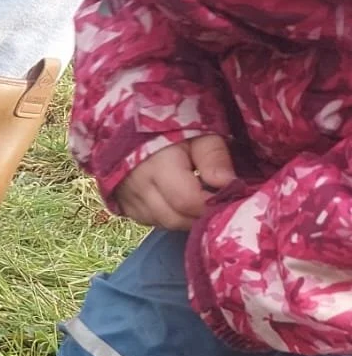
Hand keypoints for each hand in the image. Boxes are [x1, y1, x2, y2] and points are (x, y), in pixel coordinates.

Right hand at [113, 136, 235, 229]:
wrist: (137, 131)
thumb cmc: (174, 132)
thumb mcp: (200, 136)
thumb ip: (214, 157)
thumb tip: (229, 184)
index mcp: (158, 166)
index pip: (188, 201)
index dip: (212, 204)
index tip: (226, 196)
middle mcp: (139, 188)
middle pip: (176, 219)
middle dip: (200, 215)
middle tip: (215, 201)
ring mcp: (129, 201)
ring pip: (165, 224)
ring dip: (186, 218)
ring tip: (198, 200)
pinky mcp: (125, 209)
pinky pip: (153, 223)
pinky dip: (171, 217)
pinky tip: (178, 202)